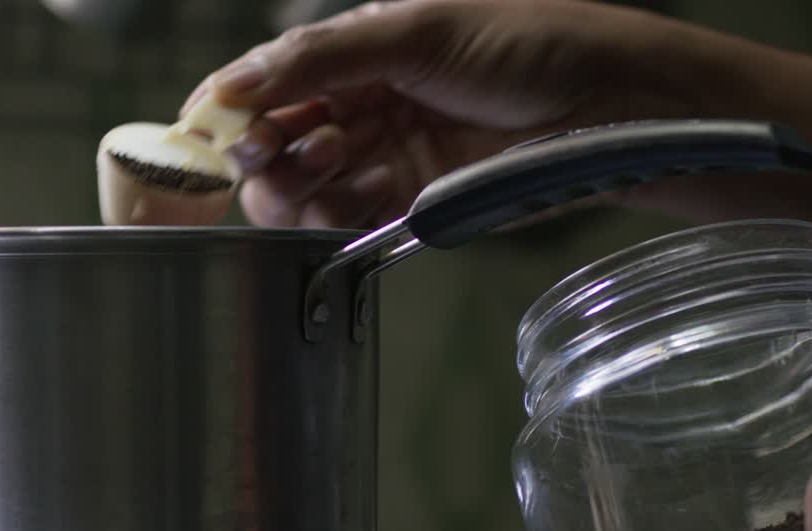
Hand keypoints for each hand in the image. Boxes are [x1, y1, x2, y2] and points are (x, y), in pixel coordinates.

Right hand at [181, 0, 713, 228]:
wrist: (603, 104)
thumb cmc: (518, 44)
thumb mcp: (413, 29)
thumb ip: (318, 58)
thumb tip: (230, 87)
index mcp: (351, 51)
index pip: (264, 82)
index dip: (229, 108)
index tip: (208, 133)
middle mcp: (355, 104)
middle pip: (270, 143)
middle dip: (263, 151)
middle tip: (279, 149)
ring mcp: (376, 157)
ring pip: (297, 188)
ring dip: (296, 182)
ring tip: (336, 160)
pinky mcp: (402, 204)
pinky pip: (339, 220)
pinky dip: (332, 212)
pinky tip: (360, 189)